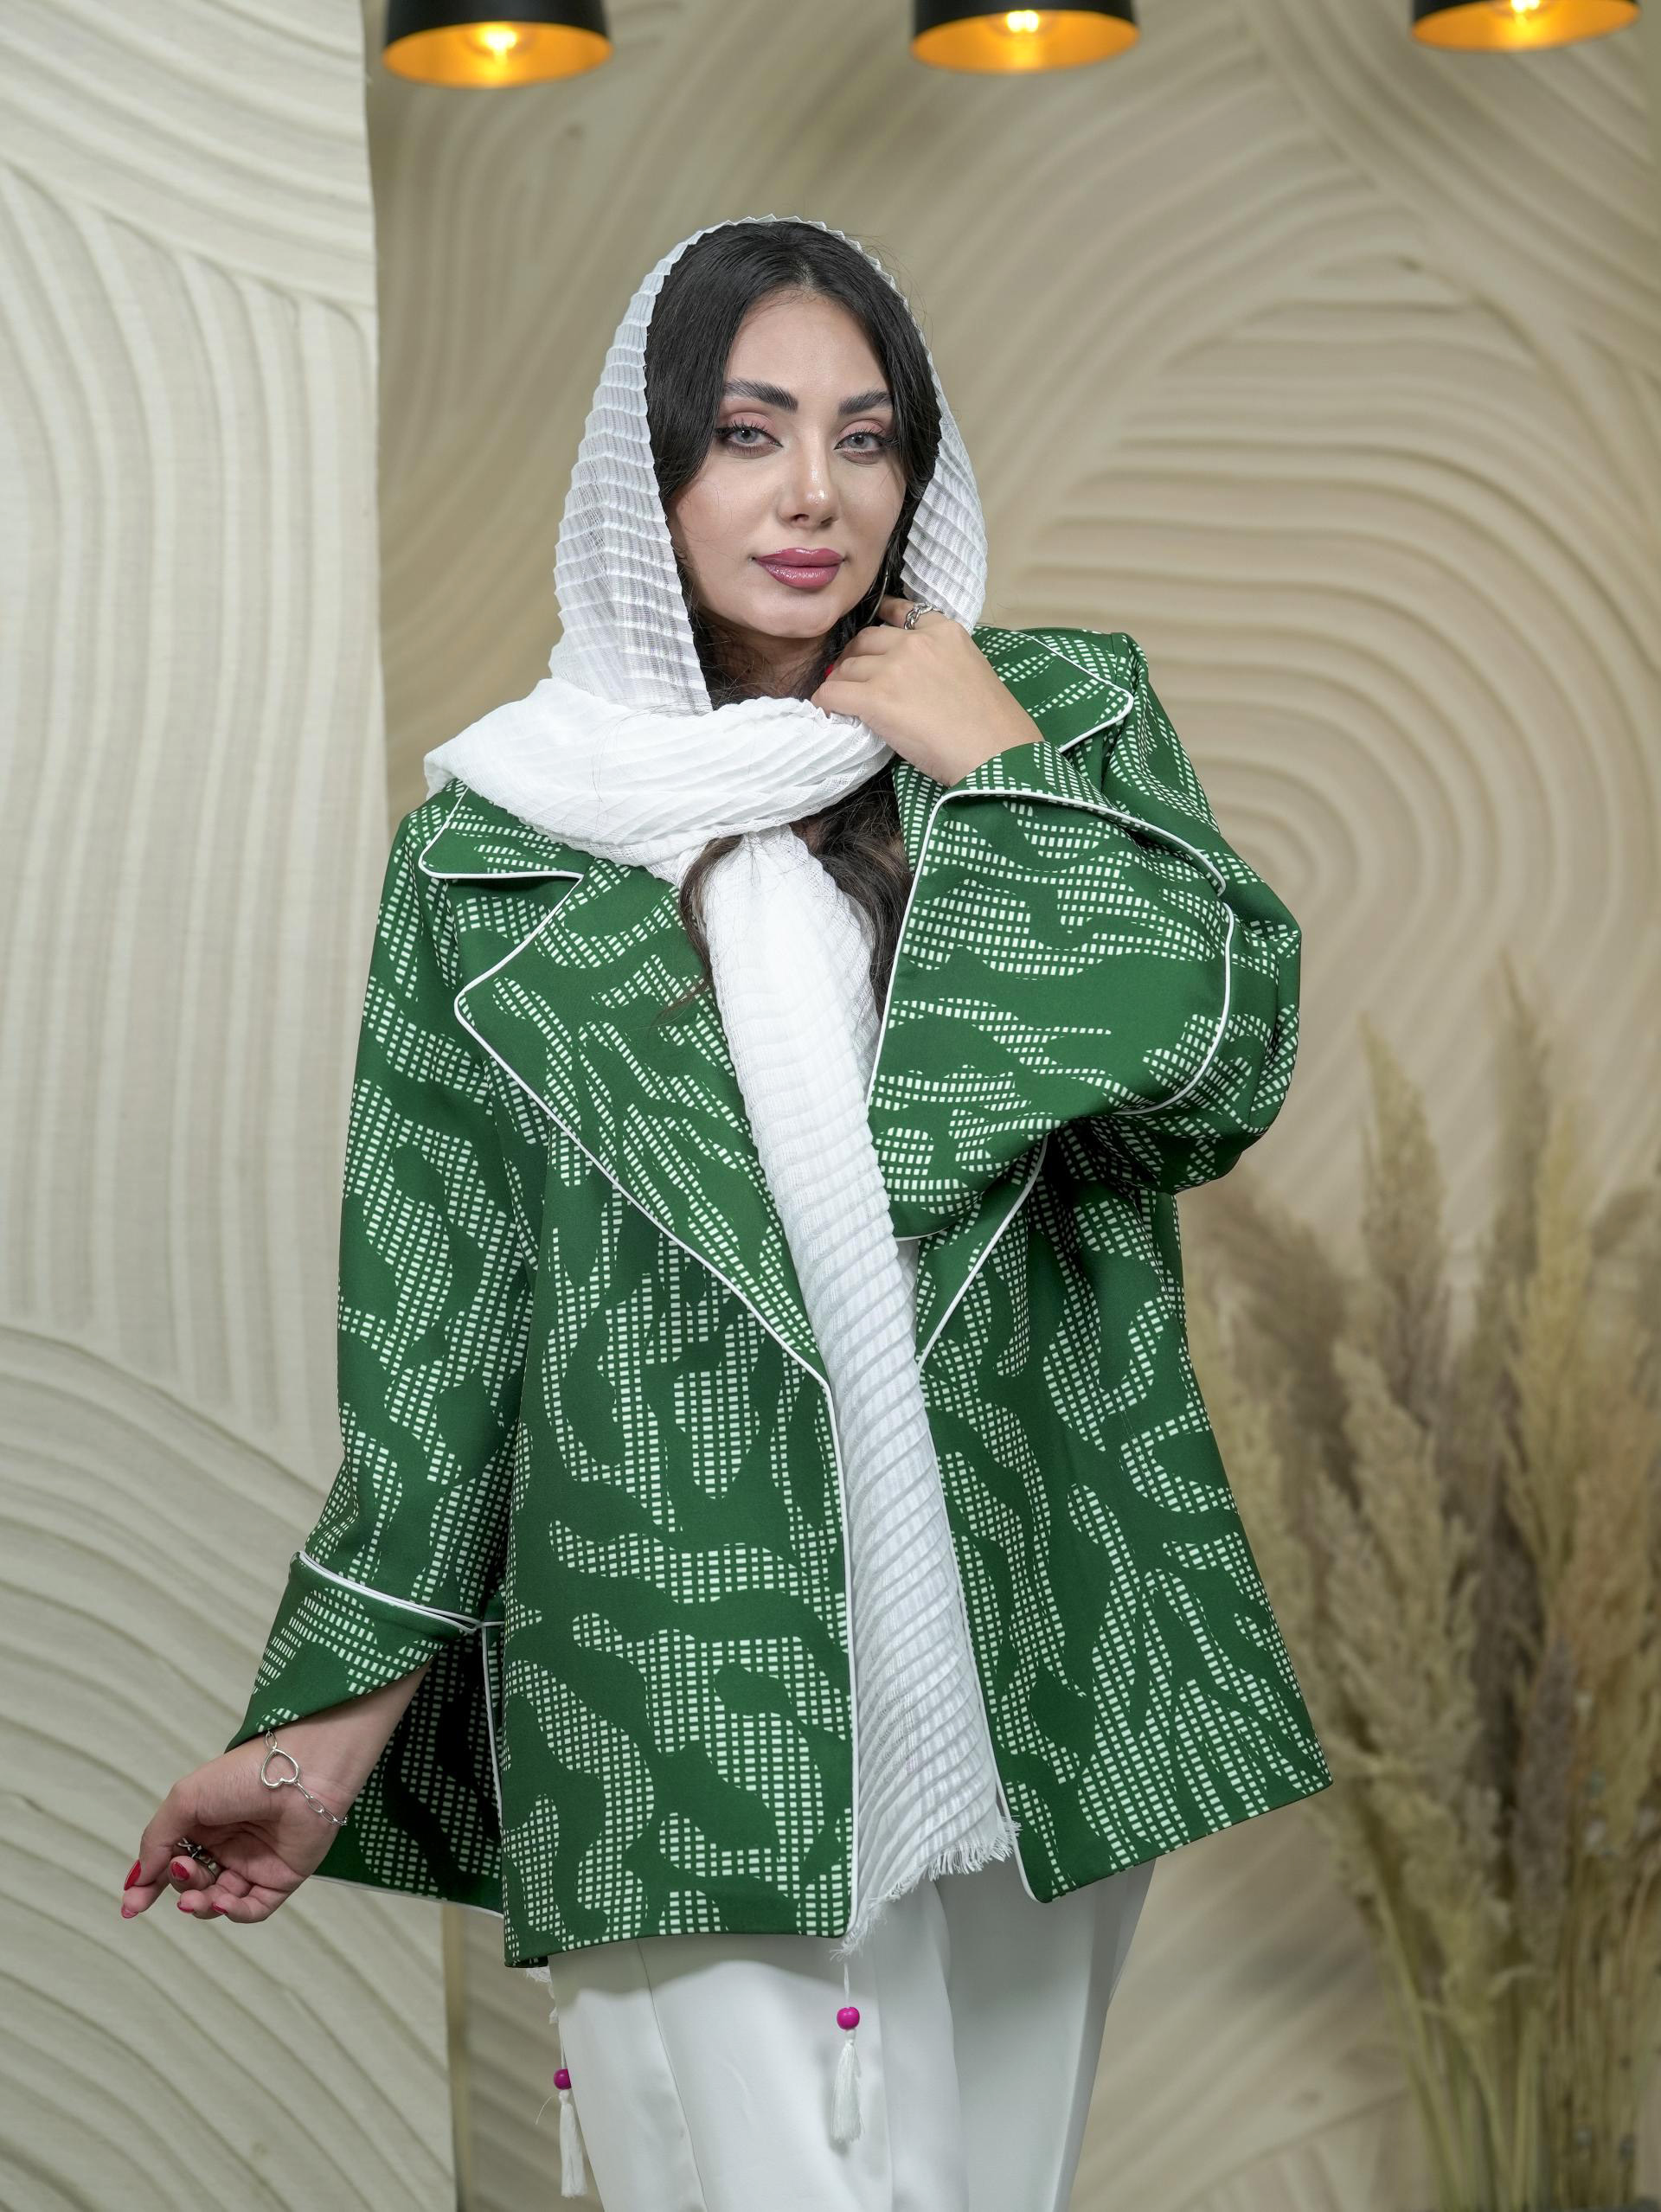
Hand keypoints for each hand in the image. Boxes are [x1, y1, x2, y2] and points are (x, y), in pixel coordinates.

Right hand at [119, 1736, 354, 1926]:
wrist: (301, 1771)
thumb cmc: (243, 1775)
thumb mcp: (186, 1800)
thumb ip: (158, 1840)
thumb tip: (139, 1879)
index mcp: (204, 1824)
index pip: (170, 1862)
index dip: (149, 1885)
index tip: (131, 1905)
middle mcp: (228, 1845)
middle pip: (192, 1884)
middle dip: (182, 1886)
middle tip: (183, 1872)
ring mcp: (254, 1863)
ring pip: (218, 1900)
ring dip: (202, 1905)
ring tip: (197, 1897)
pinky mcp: (281, 1878)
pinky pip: (252, 1908)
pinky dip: (234, 1912)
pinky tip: (222, 1902)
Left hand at [809, 595, 1041, 784]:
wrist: (996, 753)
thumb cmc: (993, 725)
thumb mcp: (972, 670)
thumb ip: (941, 660)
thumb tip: (914, 677)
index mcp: (944, 630)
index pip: (899, 611)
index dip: (880, 625)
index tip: (872, 641)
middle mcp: (915, 641)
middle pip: (866, 639)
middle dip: (854, 656)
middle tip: (852, 677)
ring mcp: (893, 667)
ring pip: (846, 667)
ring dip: (841, 682)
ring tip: (843, 699)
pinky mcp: (875, 697)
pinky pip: (833, 692)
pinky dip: (825, 701)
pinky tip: (827, 711)